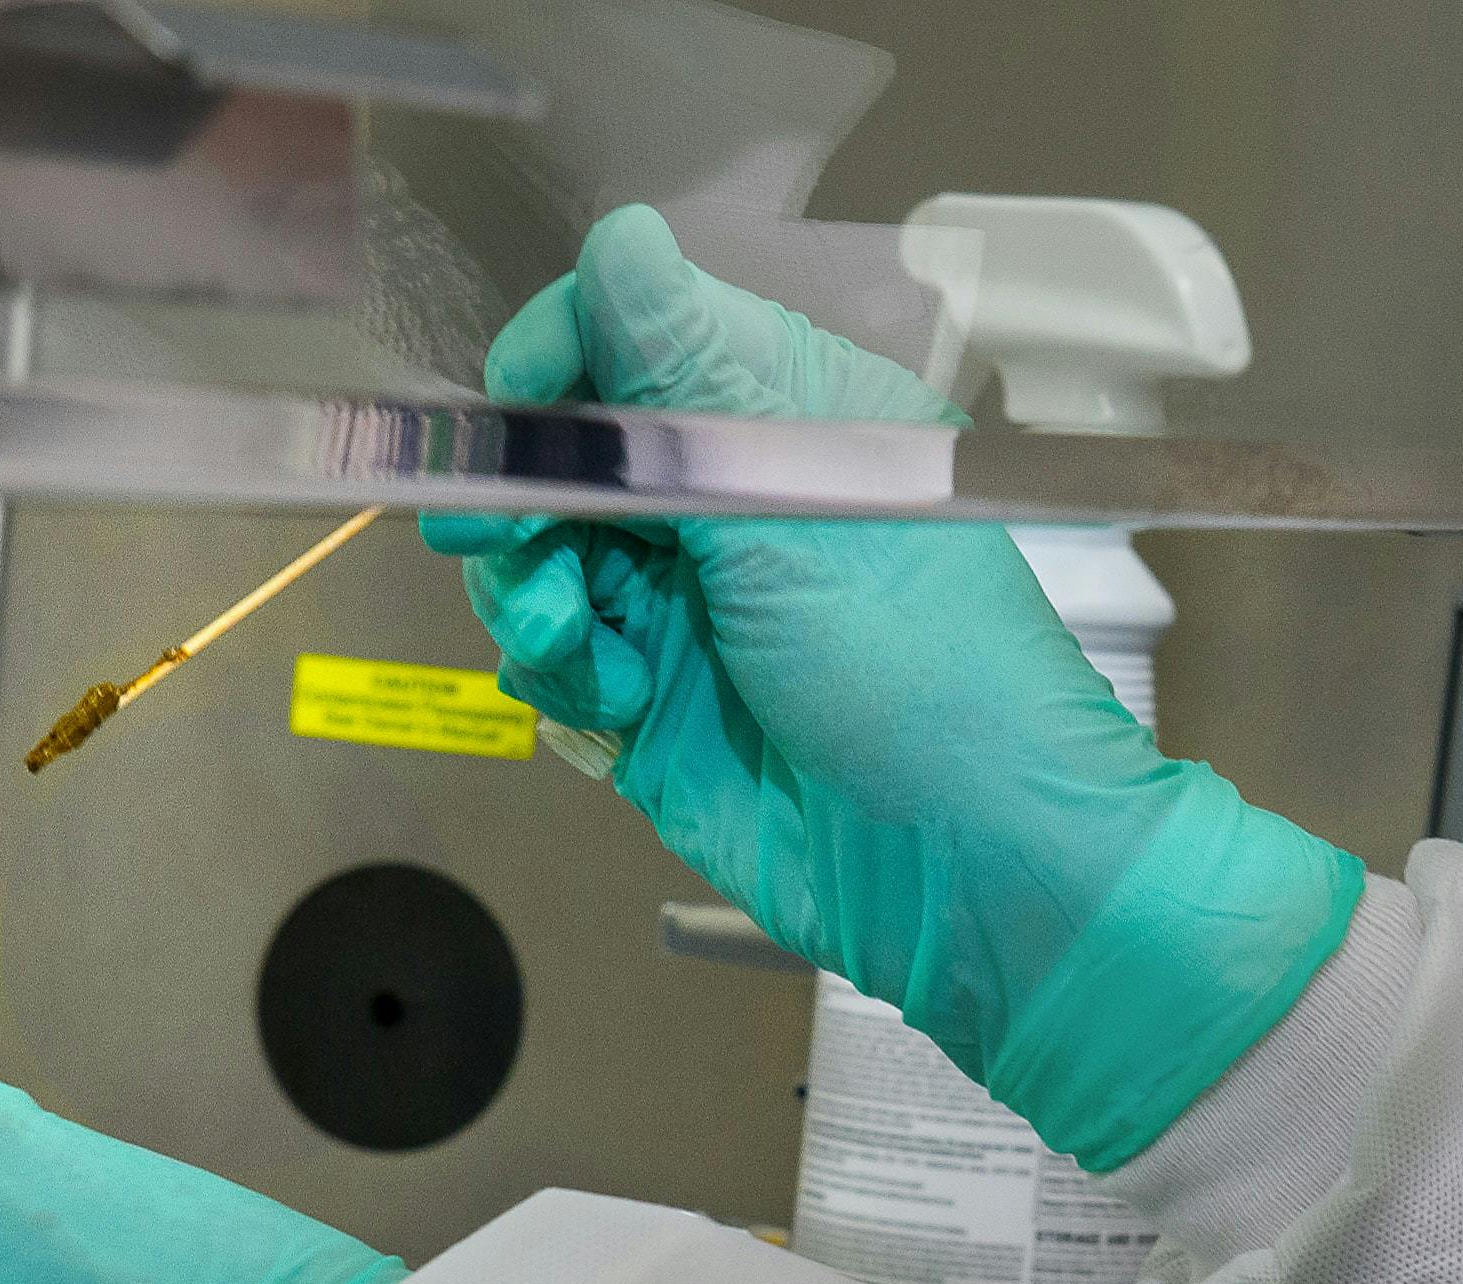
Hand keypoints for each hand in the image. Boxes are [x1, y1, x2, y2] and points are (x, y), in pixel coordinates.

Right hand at [426, 205, 1360, 1170]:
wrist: (959, 864)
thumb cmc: (919, 670)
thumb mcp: (795, 504)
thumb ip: (686, 378)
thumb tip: (618, 240)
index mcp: (778, 421)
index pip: (631, 339)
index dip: (556, 360)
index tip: (509, 409)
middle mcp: (721, 505)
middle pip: (560, 457)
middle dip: (519, 495)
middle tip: (503, 540)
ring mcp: (681, 607)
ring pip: (540, 562)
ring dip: (535, 595)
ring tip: (581, 641)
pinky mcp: (649, 705)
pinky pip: (552, 663)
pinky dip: (561, 675)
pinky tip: (614, 702)